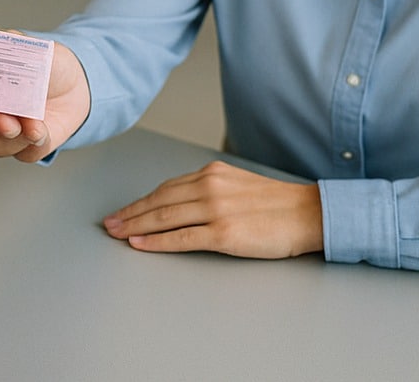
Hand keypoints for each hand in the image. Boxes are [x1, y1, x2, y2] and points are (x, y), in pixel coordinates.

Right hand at [0, 41, 90, 162]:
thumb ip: (2, 43)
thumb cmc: (48, 63)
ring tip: (31, 123)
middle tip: (2, 119)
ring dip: (13, 135)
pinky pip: (23, 153)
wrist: (79, 83)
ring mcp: (3, 134)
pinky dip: (33, 142)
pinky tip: (40, 129)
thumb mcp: (24, 44)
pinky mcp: (25, 147)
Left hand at [102, 160, 322, 258]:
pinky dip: (157, 242)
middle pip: (158, 201)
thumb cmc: (277, 204)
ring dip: (136, 226)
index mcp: (212, 173)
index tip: (123, 210)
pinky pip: (181, 238)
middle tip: (109, 224)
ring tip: (118, 234)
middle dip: (130, 213)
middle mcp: (209, 186)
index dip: (140, 201)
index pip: (165, 188)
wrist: (309, 214)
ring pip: (164, 218)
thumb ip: (210, 188)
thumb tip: (183, 201)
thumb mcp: (237, 184)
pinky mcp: (223, 233)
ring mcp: (215, 210)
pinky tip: (141, 245)